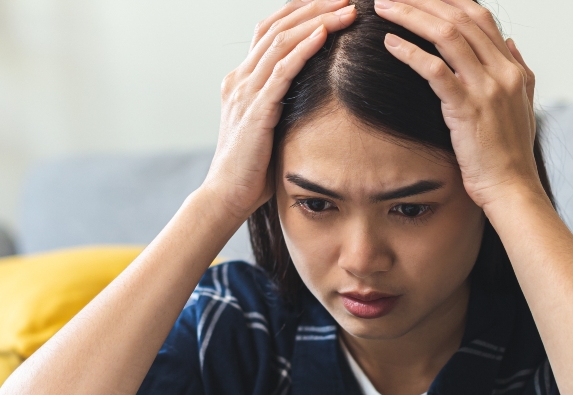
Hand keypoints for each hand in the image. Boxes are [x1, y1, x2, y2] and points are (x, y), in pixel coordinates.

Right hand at [200, 0, 356, 220]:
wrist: (226, 196)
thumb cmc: (252, 170)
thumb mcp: (268, 128)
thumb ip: (281, 106)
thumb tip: (313, 98)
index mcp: (241, 80)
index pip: (270, 31)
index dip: (300, 11)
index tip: (331, 1)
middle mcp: (240, 79)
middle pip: (277, 26)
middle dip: (313, 6)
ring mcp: (245, 93)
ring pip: (281, 42)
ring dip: (316, 20)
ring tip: (346, 9)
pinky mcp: (256, 111)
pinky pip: (282, 71)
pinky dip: (304, 49)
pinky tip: (325, 34)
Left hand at [375, 0, 541, 211]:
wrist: (512, 189)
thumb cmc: (510, 154)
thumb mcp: (522, 105)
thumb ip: (519, 70)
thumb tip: (511, 42)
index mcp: (513, 68)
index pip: (480, 17)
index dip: (449, 0)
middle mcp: (503, 71)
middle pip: (460, 18)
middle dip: (424, 1)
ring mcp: (486, 88)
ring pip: (447, 35)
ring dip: (411, 16)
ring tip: (384, 8)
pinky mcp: (466, 108)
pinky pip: (434, 70)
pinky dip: (410, 52)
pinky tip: (389, 43)